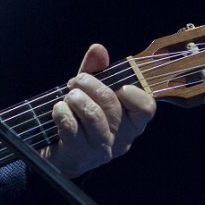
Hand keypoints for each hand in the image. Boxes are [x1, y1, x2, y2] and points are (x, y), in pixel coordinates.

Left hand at [43, 43, 155, 178]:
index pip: (146, 109)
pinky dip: (62, 112)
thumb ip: (95, 71)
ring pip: (94, 116)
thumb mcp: (88, 93)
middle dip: (92, 85)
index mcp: (130, 124)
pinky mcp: (77, 156)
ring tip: (68, 96)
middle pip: (113, 105)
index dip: (135, 94)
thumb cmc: (79, 121)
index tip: (120, 85)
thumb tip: (98, 49)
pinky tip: (58, 109)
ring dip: (77, 98)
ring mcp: (99, 150)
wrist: (57, 156)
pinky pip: (71, 128)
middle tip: (76, 81)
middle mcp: (119, 139)